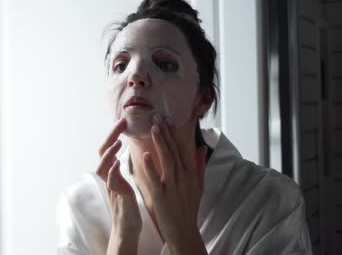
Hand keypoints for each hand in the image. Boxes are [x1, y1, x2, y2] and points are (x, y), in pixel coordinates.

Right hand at [96, 119, 140, 253]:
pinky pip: (110, 183)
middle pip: (102, 151)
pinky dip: (112, 172)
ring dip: (109, 153)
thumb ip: (122, 167)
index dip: (114, 133)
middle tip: (121, 122)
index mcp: (112, 171)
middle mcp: (108, 176)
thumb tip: (124, 151)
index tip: (124, 120)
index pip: (109, 146)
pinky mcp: (116, 197)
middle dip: (110, 135)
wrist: (128, 228)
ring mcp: (110, 186)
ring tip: (117, 143)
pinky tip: (117, 163)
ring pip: (102, 166)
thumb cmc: (129, 204)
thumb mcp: (125, 181)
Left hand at [140, 115, 206, 253]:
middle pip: (174, 150)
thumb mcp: (199, 186)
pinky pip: (156, 178)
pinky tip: (145, 155)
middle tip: (156, 116)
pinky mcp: (162, 195)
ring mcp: (173, 186)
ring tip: (153, 127)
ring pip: (167, 159)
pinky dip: (151, 166)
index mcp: (190, 173)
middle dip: (165, 132)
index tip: (167, 119)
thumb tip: (202, 148)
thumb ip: (200, 166)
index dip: (173, 133)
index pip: (181, 148)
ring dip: (160, 142)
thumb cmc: (189, 207)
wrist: (184, 230)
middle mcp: (183, 177)